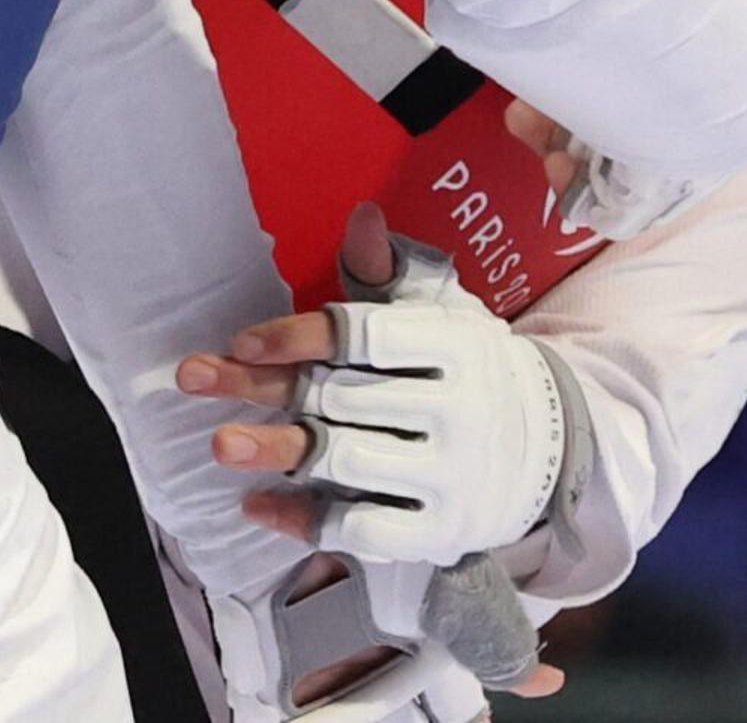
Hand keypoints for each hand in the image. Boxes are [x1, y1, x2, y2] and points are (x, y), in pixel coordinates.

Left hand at [177, 204, 574, 564]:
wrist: (549, 448)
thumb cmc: (473, 368)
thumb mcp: (445, 313)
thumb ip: (394, 272)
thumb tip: (361, 215)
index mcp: (455, 346)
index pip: (366, 336)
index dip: (299, 336)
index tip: (241, 342)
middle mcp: (456, 410)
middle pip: (342, 396)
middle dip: (263, 388)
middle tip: (196, 379)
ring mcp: (449, 475)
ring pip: (348, 461)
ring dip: (277, 451)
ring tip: (220, 444)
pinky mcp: (438, 530)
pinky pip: (363, 527)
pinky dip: (307, 519)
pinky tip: (257, 505)